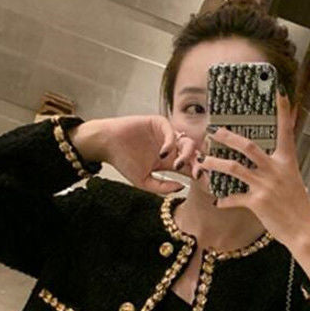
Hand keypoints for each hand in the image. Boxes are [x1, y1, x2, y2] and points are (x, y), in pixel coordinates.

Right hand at [82, 115, 198, 194]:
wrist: (107, 145)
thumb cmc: (123, 162)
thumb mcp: (143, 181)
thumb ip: (162, 187)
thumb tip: (181, 187)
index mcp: (169, 161)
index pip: (188, 167)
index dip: (197, 173)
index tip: (202, 182)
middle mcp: (171, 147)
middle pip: (192, 154)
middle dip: (197, 164)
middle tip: (197, 173)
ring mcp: (166, 135)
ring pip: (186, 141)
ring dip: (186, 153)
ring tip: (178, 164)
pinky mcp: (158, 123)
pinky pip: (171, 131)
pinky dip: (170, 142)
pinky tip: (164, 153)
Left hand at [196, 90, 309, 246]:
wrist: (304, 229)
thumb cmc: (298, 205)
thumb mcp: (293, 180)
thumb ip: (281, 167)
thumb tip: (273, 158)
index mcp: (287, 161)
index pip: (286, 130)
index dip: (283, 110)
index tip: (279, 91)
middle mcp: (275, 170)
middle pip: (248, 146)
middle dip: (228, 137)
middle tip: (215, 132)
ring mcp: (265, 185)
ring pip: (234, 168)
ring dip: (216, 163)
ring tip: (204, 161)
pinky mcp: (257, 202)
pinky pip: (234, 197)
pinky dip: (224, 199)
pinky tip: (218, 201)